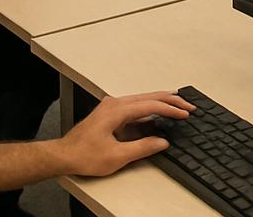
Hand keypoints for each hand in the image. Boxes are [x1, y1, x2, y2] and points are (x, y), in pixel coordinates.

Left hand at [55, 92, 193, 177]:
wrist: (63, 155)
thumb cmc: (84, 155)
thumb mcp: (116, 156)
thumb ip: (142, 147)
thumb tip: (162, 142)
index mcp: (117, 110)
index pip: (151, 105)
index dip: (171, 110)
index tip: (185, 115)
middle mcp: (115, 103)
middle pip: (149, 97)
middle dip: (171, 101)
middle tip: (189, 107)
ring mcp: (112, 107)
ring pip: (143, 100)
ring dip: (162, 103)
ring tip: (179, 107)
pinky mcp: (110, 113)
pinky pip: (136, 106)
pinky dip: (150, 108)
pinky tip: (158, 114)